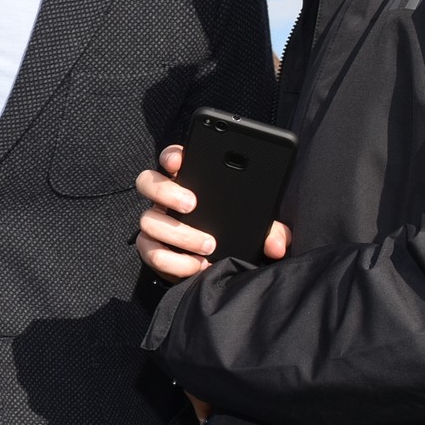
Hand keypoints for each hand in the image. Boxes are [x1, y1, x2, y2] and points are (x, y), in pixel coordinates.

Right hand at [135, 144, 288, 279]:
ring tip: (209, 245)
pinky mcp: (152, 250)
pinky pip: (151, 253)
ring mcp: (156, 224)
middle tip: (191, 204)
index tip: (179, 162)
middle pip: (147, 182)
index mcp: (188, 183)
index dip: (171, 156)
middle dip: (166, 191)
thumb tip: (277, 244)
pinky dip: (174, 262)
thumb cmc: (233, 236)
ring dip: (180, 234)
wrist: (219, 268)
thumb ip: (270, 231)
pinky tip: (198, 265)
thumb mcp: (255, 228)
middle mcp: (165, 201)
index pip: (171, 159)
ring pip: (149, 221)